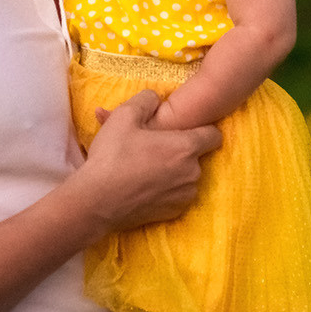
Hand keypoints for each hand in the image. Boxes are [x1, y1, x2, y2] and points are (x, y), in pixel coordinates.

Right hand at [74, 90, 221, 231]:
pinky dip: (167, 189)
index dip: (201, 129)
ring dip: (174, 170)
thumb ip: (147, 100)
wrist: (96, 202)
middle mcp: (193, 173)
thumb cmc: (112, 156)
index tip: (182, 130)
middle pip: (197, 155)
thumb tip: (157, 98)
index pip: (214, 135)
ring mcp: (185, 196)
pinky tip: (145, 185)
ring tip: (147, 167)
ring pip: (188, 176)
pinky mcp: (174, 213)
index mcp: (186, 148)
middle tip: (153, 148)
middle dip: (180, 150)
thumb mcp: (124, 116)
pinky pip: (178, 194)